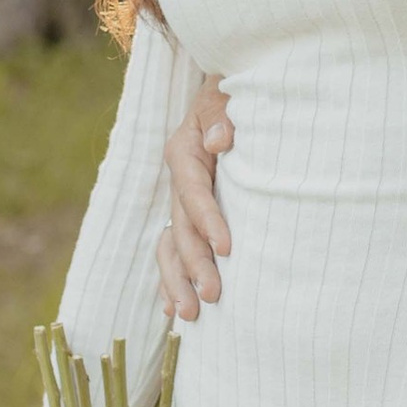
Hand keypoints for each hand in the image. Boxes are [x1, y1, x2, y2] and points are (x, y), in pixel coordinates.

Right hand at [158, 73, 234, 320]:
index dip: (207, 219)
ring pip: (170, 246)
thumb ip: (223, 112)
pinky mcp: (189, 215)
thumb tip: (218, 140)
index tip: (228, 248)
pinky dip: (171, 281)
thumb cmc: (236, 93)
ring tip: (190, 315)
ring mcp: (181, 201)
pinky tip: (174, 311)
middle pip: (180, 227)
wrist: (233, 92)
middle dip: (194, 264)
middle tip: (212, 297)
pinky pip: (173, 251)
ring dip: (178, 281)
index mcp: (185, 151)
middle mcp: (178, 180)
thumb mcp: (228, 92)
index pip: (193, 189)